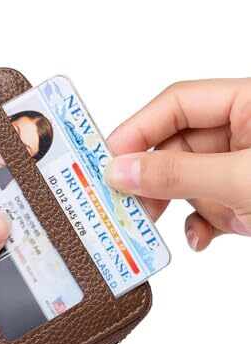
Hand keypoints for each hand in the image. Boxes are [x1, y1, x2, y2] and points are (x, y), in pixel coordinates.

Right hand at [104, 78, 250, 250]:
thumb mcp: (242, 179)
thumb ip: (179, 173)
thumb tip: (121, 171)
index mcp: (248, 104)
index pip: (177, 105)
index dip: (138, 130)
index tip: (107, 160)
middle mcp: (242, 133)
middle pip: (174, 147)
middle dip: (148, 178)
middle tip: (121, 201)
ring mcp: (240, 169)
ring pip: (185, 181)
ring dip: (168, 205)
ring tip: (149, 226)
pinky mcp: (243, 201)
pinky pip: (207, 208)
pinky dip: (197, 225)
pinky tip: (198, 238)